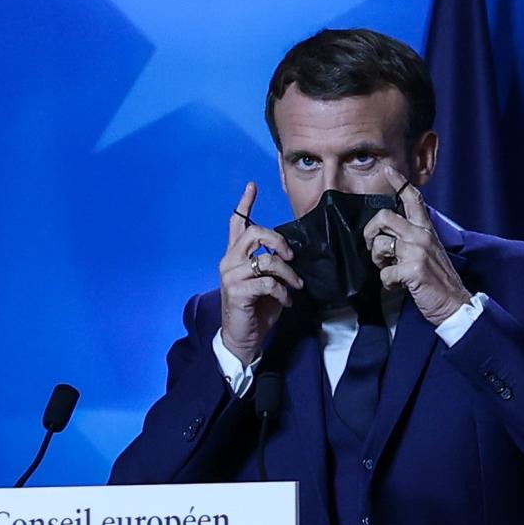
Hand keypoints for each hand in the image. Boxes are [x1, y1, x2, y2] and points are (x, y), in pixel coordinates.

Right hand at [219, 182, 302, 365]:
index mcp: (234, 256)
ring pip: (266, 259)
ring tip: (295, 286)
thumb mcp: (266, 282)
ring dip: (287, 273)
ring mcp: (231, 276)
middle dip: (278, 240)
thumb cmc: (256, 310)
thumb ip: (270, 264)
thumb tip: (290, 252)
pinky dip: (283, 292)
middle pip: (254, 233)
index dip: (245, 203)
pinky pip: (268, 283)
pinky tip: (286, 301)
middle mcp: (229, 261)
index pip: (237, 223)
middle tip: (291, 256)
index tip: (252, 185)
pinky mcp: (237, 292)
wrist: (242, 339)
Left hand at [363, 167, 470, 325]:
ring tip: (389, 271)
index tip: (388, 171)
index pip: (413, 199)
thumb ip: (411, 239)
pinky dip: (387, 283)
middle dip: (370, 232)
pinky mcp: (414, 269)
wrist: (454, 304)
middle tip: (375, 249)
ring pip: (380, 245)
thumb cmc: (437, 280)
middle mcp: (422, 235)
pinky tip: (397, 286)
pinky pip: (385, 273)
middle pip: (384, 217)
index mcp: (426, 229)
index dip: (399, 182)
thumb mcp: (428, 252)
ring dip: (378, 261)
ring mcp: (418, 251)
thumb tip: (387, 236)